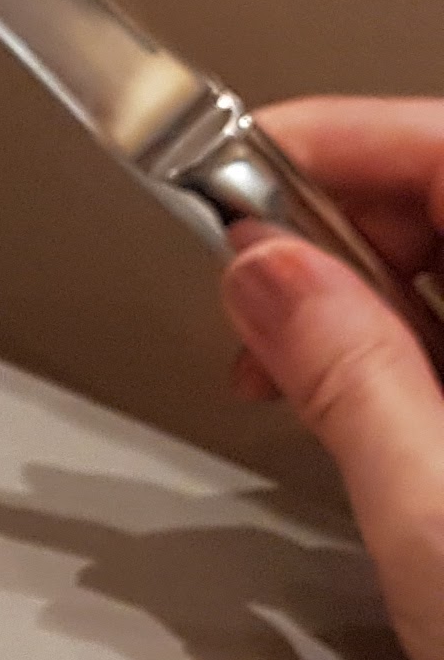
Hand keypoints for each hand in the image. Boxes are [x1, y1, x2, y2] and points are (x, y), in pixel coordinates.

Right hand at [221, 98, 443, 659]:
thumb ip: (347, 375)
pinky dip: (425, 347)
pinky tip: (380, 398)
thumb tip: (266, 276)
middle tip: (247, 300)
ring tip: (296, 367)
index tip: (235, 171)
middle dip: (339, 233)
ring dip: (375, 295)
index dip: (334, 142)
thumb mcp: (436, 517)